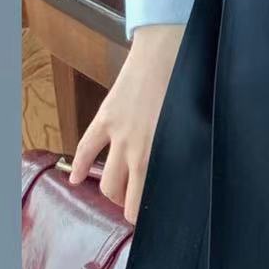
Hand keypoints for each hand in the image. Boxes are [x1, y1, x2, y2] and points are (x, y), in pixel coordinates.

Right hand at [67, 23, 184, 223]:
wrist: (166, 50)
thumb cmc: (189, 83)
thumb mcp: (193, 122)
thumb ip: (185, 148)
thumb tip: (190, 169)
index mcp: (161, 153)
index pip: (148, 197)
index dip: (149, 213)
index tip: (156, 219)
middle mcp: (137, 151)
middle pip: (125, 195)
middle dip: (130, 209)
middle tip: (137, 210)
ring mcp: (117, 136)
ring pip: (106, 181)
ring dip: (110, 193)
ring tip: (117, 196)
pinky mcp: (104, 119)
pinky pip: (85, 149)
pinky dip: (78, 167)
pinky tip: (75, 181)